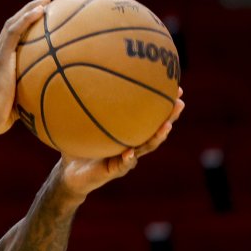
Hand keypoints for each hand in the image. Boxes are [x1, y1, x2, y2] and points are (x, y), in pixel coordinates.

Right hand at [0, 0, 50, 137]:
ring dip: (29, 9)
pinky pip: (14, 32)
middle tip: (44, 5)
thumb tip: (48, 107)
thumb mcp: (15, 109)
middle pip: (11, 28)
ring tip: (46, 0)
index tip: (38, 25)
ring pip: (12, 24)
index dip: (23, 31)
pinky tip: (42, 9)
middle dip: (27, 14)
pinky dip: (27, 18)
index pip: (9, 43)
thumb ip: (28, 102)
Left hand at [57, 89, 185, 196]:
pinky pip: (123, 165)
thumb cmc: (78, 146)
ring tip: (166, 126)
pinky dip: (127, 159)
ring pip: (146, 147)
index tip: (176, 88)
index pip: (149, 116)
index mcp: (128, 132)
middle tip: (180, 103)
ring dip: (157, 137)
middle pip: (155, 129)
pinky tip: (130, 153)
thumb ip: (83, 105)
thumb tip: (78, 76)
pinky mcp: (114, 171)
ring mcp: (126, 158)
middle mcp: (132, 144)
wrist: (70, 174)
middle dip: (170, 117)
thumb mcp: (79, 122)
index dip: (163, 104)